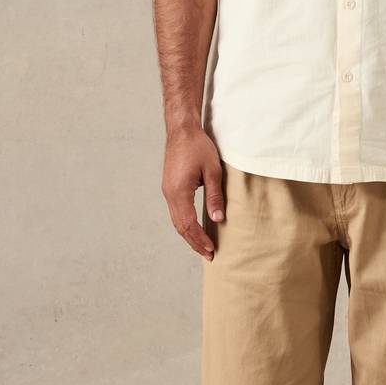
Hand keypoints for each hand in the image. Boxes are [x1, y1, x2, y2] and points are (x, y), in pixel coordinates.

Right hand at [162, 126, 225, 260]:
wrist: (182, 130)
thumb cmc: (198, 147)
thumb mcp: (212, 171)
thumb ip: (214, 196)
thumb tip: (218, 219)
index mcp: (179, 192)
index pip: (189, 224)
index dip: (200, 239)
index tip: (211, 250)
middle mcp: (170, 194)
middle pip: (180, 226)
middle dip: (194, 242)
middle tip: (208, 255)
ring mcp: (168, 190)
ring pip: (176, 220)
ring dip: (188, 234)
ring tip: (202, 245)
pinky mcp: (170, 186)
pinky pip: (176, 211)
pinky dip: (185, 223)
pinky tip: (194, 227)